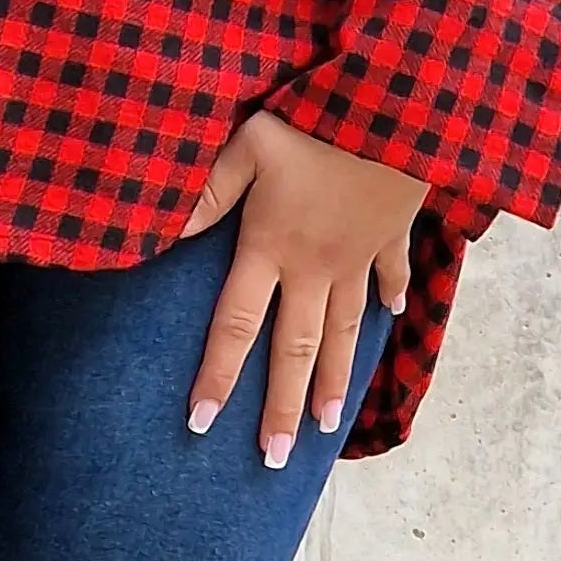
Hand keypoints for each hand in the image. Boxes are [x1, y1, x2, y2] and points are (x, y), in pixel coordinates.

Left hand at [178, 112, 423, 462]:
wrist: (398, 102)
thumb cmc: (315, 117)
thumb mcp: (248, 145)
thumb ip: (206, 193)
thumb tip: (162, 236)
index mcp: (271, 247)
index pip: (236, 326)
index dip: (217, 376)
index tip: (200, 422)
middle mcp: (314, 266)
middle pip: (295, 348)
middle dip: (282, 407)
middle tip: (275, 458)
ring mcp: (358, 254)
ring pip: (344, 330)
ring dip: (336, 379)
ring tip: (328, 424)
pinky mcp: (392, 232)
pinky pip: (390, 274)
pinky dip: (390, 297)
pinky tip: (393, 318)